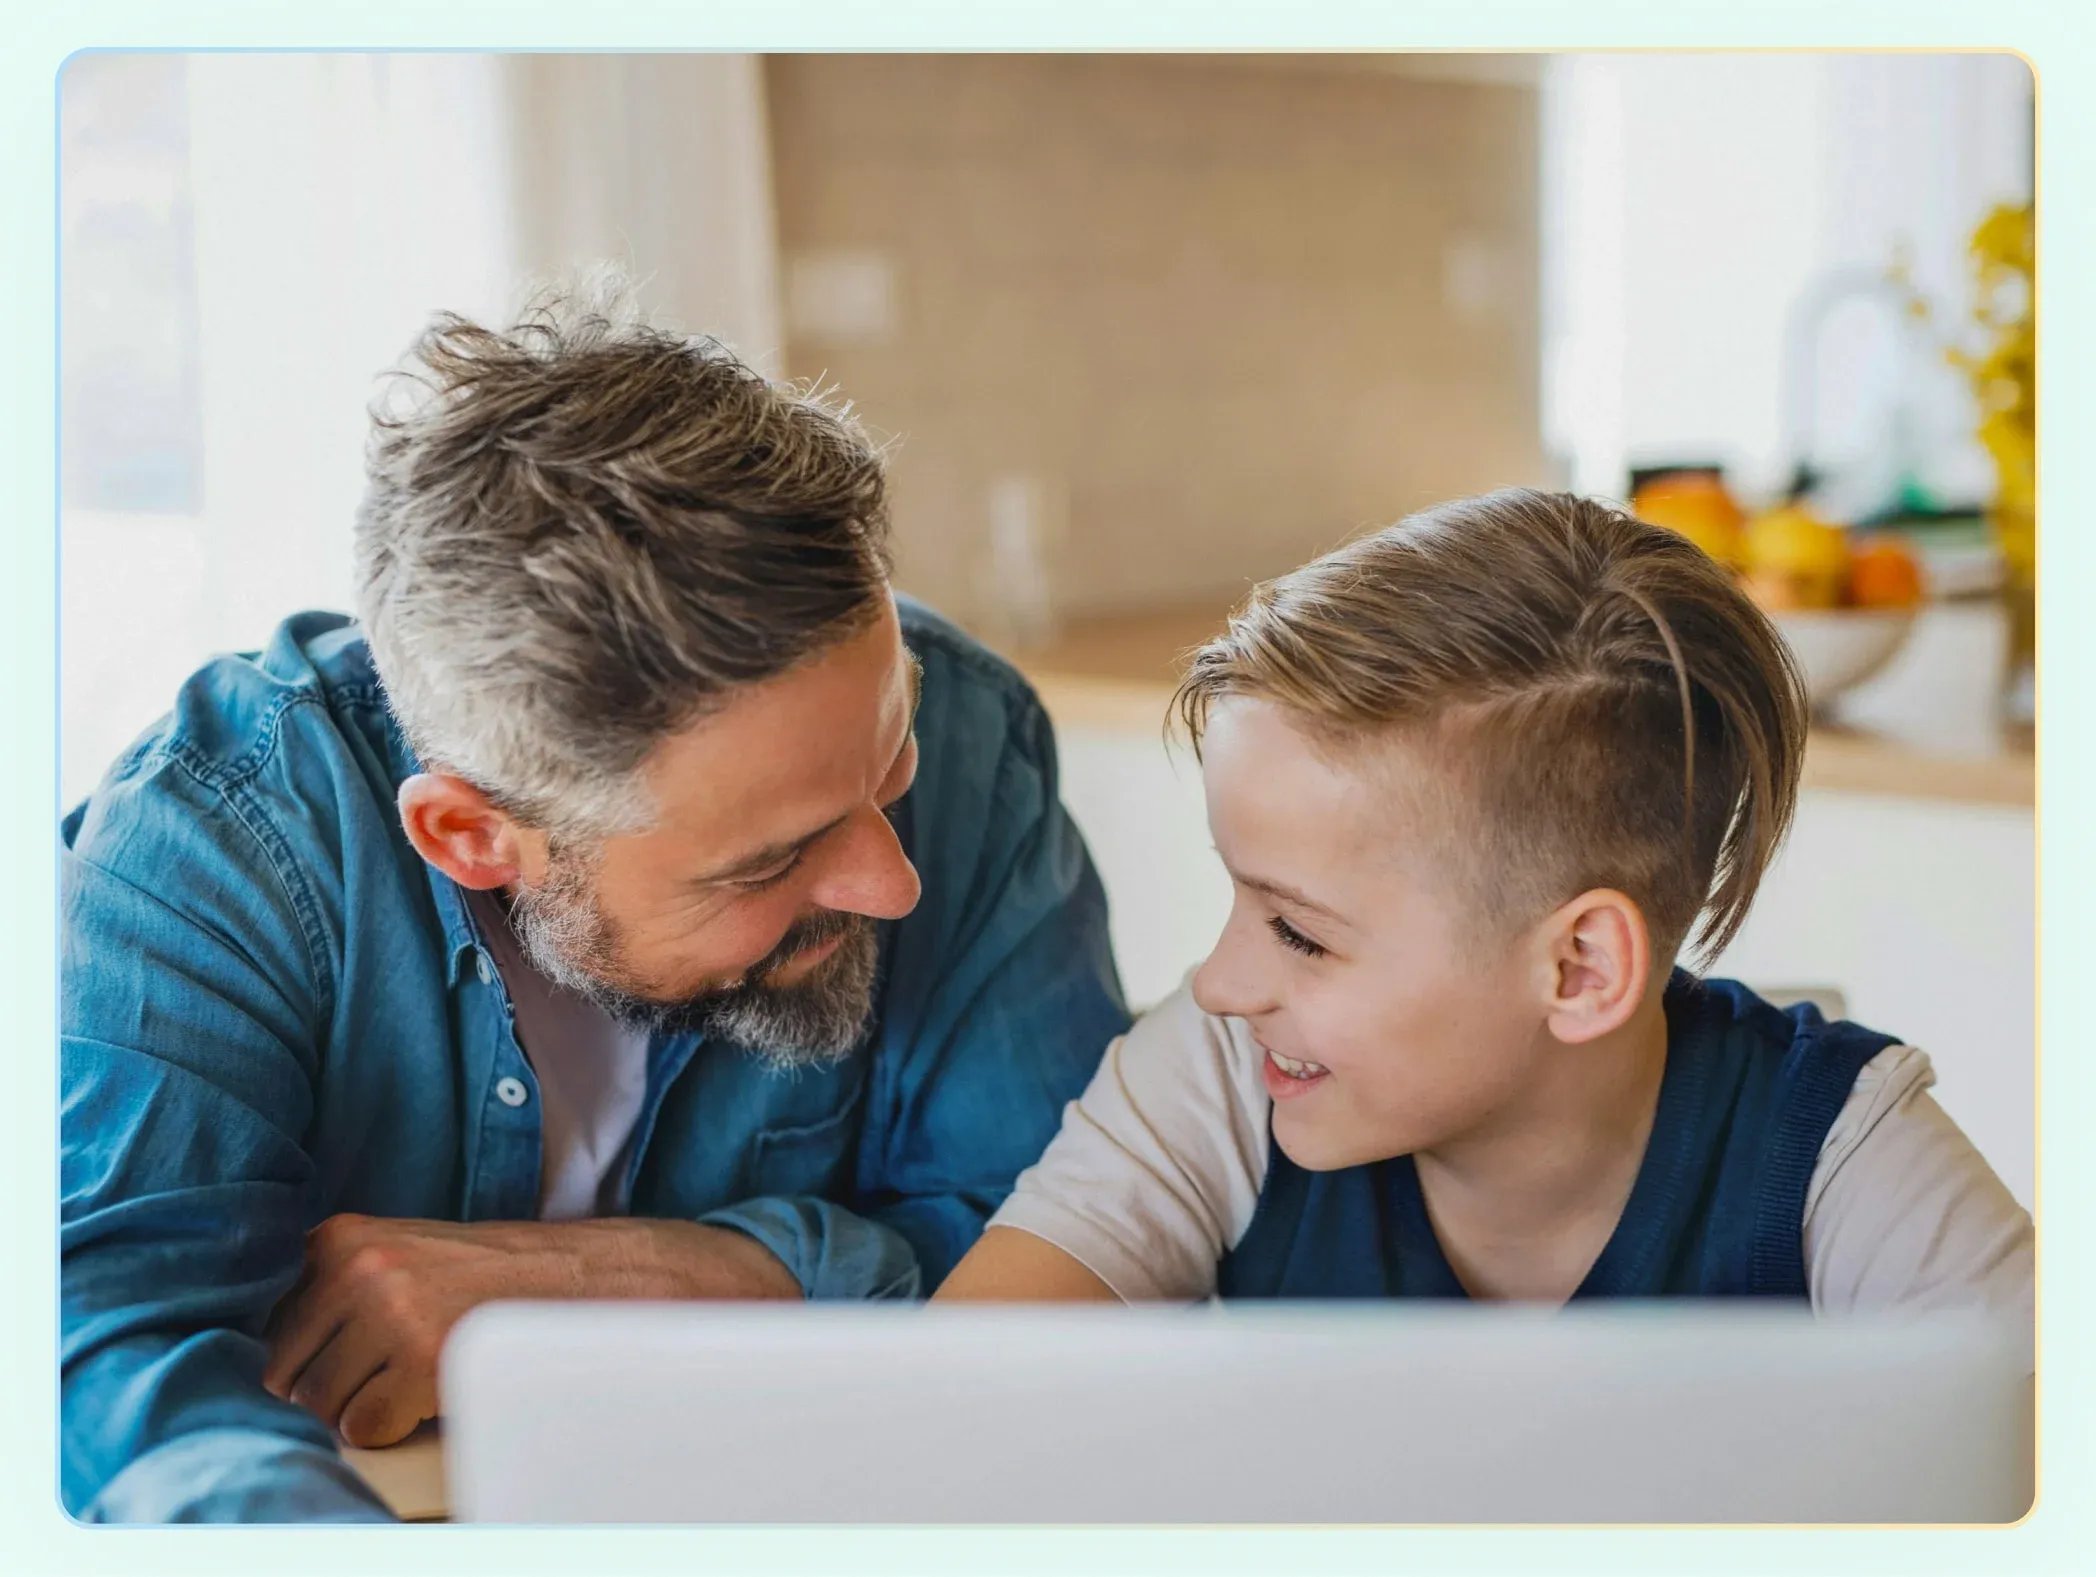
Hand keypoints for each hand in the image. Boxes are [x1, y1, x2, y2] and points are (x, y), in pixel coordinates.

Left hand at [262, 1213, 798, 1446]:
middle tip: (388, 1368)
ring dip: (361, 1406)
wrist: (584, 1278)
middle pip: (285, 1370)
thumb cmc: (487, 1277)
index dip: (308, 1352)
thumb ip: (334, 1288)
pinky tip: (431, 1391)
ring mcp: (387, 1313)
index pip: (269, 1324)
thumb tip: (267, 1362)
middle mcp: (358, 1267)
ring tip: (415, 1374)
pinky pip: (363, 1428)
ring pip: (321, 1404)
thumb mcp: (400, 1254)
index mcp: (342, 1236)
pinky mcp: (417, 1361)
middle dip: (328, 1385)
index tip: (342, 1352)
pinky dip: (393, 1425)